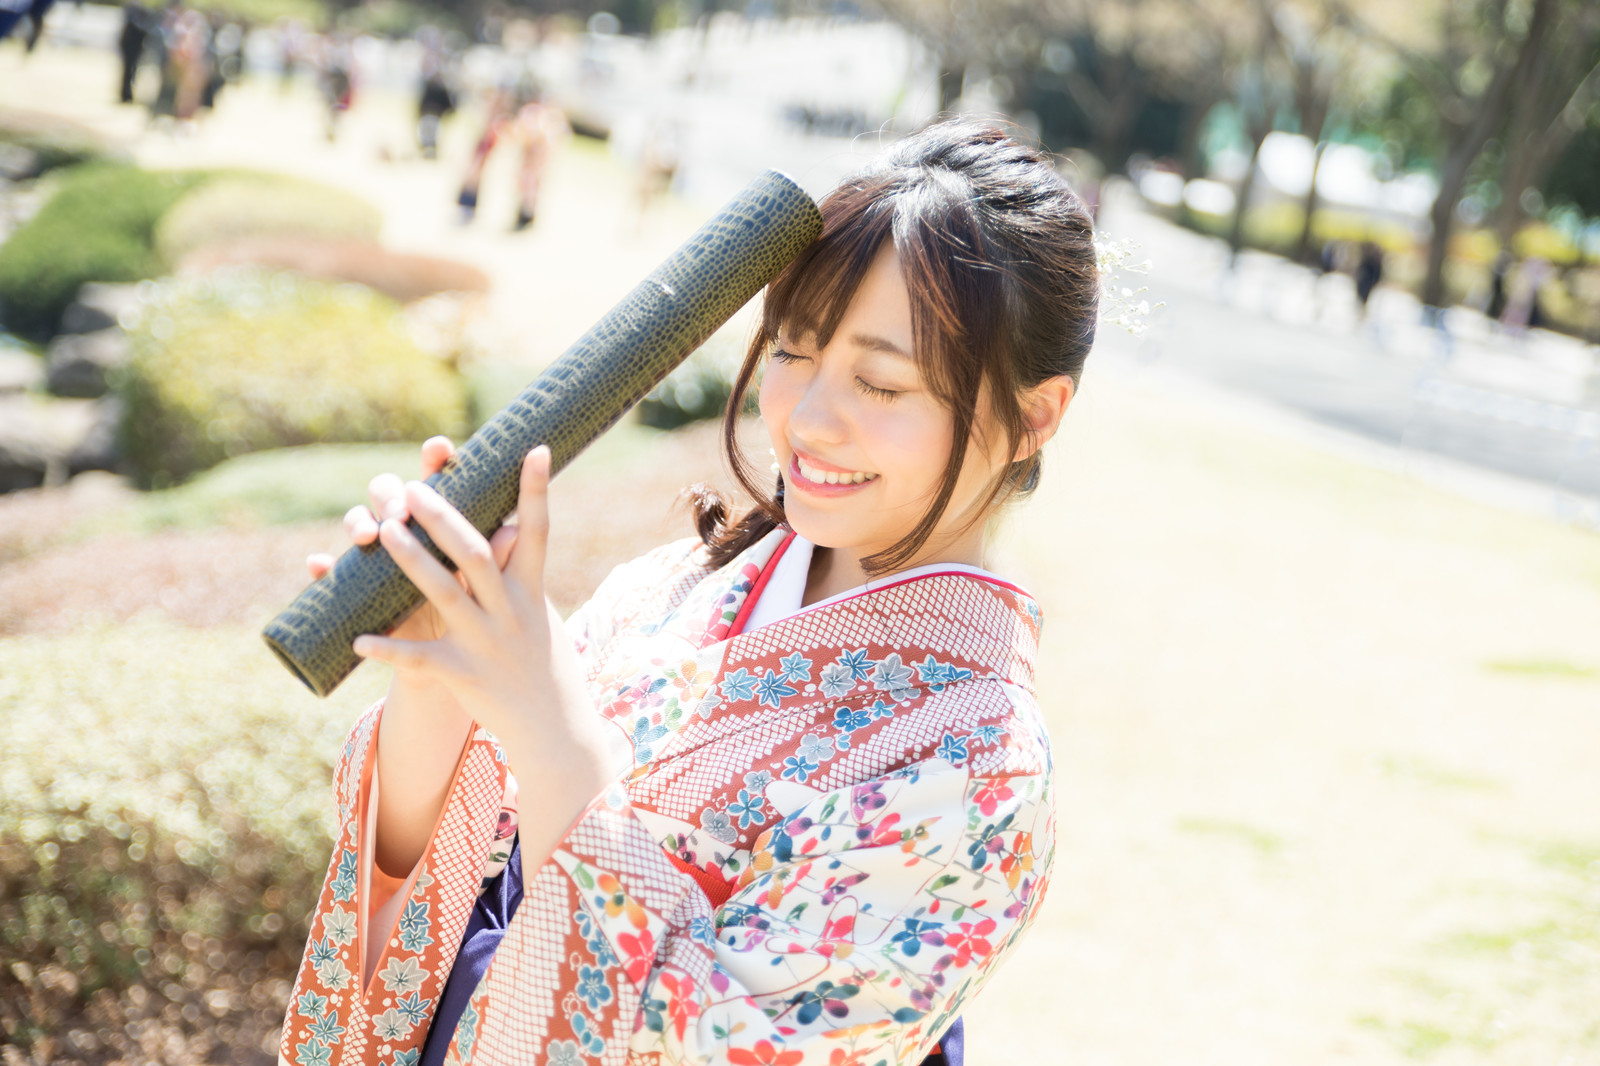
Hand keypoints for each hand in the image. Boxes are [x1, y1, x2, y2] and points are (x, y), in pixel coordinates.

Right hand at [305, 435, 519, 649]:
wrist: (456, 651)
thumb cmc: (477, 604)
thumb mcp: (492, 583)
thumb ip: (501, 557)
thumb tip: (512, 532)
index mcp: (441, 517)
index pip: (436, 475)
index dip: (435, 456)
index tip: (440, 448)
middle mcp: (406, 526)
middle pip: (389, 491)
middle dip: (391, 495)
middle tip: (401, 512)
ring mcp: (379, 554)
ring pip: (358, 521)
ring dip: (357, 521)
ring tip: (366, 535)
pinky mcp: (360, 588)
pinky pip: (334, 573)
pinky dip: (323, 568)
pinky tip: (318, 564)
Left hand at [347, 446, 612, 797]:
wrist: (556, 729)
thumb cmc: (546, 667)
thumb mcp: (541, 615)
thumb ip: (516, 578)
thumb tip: (504, 531)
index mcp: (531, 591)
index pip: (537, 531)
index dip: (535, 489)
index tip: (533, 448)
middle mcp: (510, 612)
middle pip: (475, 553)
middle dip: (443, 517)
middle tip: (414, 486)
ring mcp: (486, 643)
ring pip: (443, 593)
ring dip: (410, 559)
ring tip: (381, 529)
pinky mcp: (463, 675)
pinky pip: (419, 659)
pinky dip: (388, 649)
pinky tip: (358, 639)